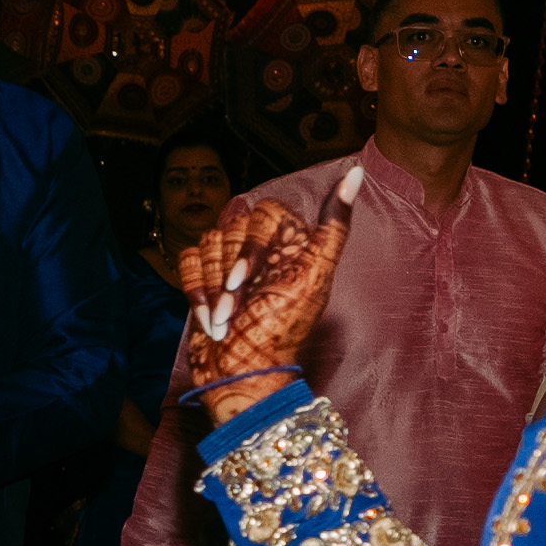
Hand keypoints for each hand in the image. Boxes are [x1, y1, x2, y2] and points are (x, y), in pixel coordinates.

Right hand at [170, 199, 335, 416]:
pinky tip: (210, 318)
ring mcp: (230, 262)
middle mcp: (262, 248)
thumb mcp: (316, 275)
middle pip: (232, 226)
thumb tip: (357, 172)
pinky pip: (188, 259)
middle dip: (231, 272)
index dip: (252, 246)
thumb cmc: (282, 329)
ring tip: (227, 318)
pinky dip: (195, 291)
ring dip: (213, 287)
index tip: (252, 280)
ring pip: (208, 241)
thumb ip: (335, 224)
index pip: (264, 212)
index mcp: (292, 243)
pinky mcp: (203, 278)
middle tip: (240, 305)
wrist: (243, 372)